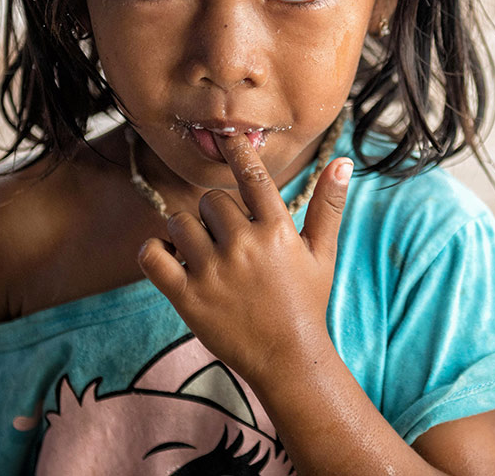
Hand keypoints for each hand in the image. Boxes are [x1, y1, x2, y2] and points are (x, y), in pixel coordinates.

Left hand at [137, 134, 352, 385]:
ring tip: (203, 252)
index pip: (252, 177)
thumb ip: (329, 205)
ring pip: (180, 222)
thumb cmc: (307, 301)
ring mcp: (213, 272)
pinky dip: (153, 250)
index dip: (238, 151)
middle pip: (211, 200)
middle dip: (217, 213)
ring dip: (188, 231)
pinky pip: (151, 256)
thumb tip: (343, 161)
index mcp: (277, 231)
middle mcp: (244, 246)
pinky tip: (168, 256)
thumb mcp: (323, 252)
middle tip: (229, 238)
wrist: (288, 358)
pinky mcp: (187, 297)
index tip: (227, 136)